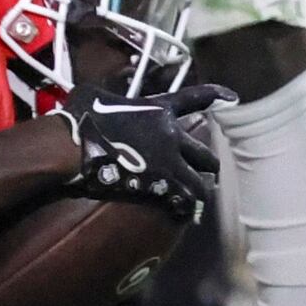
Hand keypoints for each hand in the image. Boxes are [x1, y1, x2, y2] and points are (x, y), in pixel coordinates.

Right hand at [55, 82, 230, 224]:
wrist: (74, 147)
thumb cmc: (80, 117)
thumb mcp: (95, 92)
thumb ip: (109, 92)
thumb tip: (100, 94)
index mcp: (158, 109)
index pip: (194, 98)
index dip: (215, 95)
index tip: (232, 97)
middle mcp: (171, 135)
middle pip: (206, 154)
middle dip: (208, 166)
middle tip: (207, 174)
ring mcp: (168, 163)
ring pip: (200, 182)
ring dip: (200, 190)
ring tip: (198, 200)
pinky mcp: (160, 186)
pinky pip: (184, 201)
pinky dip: (186, 208)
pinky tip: (183, 214)